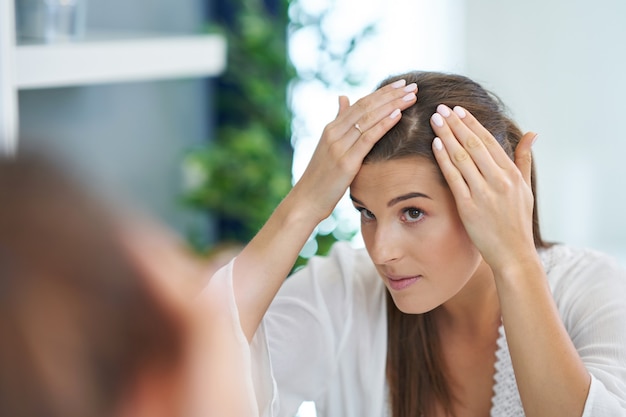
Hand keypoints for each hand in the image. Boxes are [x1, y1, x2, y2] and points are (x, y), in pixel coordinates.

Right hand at [293, 79, 417, 221]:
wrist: (306, 200)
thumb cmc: (320, 177)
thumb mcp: (328, 146)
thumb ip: (338, 122)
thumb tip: (343, 98)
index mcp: (331, 129)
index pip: (360, 104)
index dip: (382, 92)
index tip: (401, 84)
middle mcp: (334, 133)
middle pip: (366, 107)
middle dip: (391, 95)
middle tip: (412, 86)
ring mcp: (339, 147)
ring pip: (369, 119)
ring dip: (392, 105)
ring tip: (412, 96)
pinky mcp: (346, 162)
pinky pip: (368, 139)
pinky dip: (383, 125)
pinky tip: (398, 115)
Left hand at [430, 104, 537, 272]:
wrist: (514, 254)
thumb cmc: (518, 222)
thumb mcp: (526, 188)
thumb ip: (524, 159)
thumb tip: (532, 133)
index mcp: (512, 174)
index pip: (489, 142)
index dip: (472, 124)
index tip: (458, 110)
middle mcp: (499, 180)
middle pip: (474, 145)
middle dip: (456, 124)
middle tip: (441, 108)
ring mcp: (484, 193)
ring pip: (462, 157)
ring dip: (447, 135)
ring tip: (435, 119)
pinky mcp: (469, 207)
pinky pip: (454, 177)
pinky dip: (444, 159)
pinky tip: (435, 144)